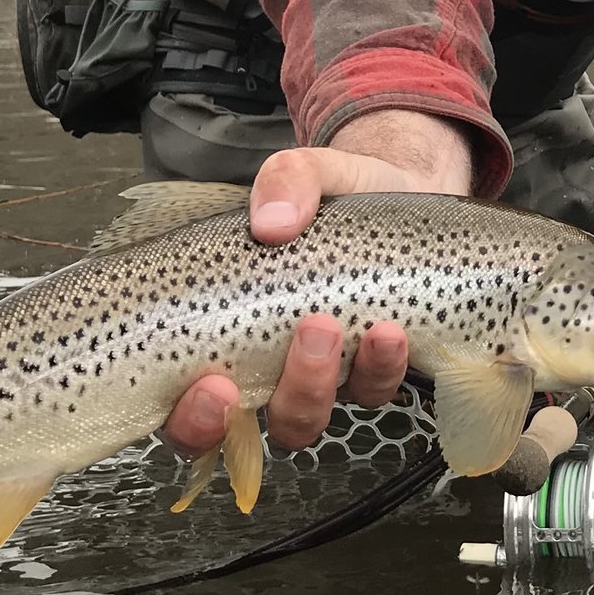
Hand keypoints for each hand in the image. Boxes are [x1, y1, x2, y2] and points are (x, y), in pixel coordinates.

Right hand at [161, 108, 472, 452]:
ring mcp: (322, 375)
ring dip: (326, 382)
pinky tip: (390, 332)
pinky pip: (373, 391)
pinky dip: (381, 367)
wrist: (407, 188)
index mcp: (222, 334)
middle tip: (307, 335)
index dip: (194, 420)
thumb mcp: (309, 171)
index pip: (187, 409)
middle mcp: (265, 369)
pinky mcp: (373, 369)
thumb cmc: (338, 192)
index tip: (213, 385)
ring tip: (345, 326)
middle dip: (284, 394)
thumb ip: (286, 180)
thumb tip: (271, 223)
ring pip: (312, 417)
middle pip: (257, 423)